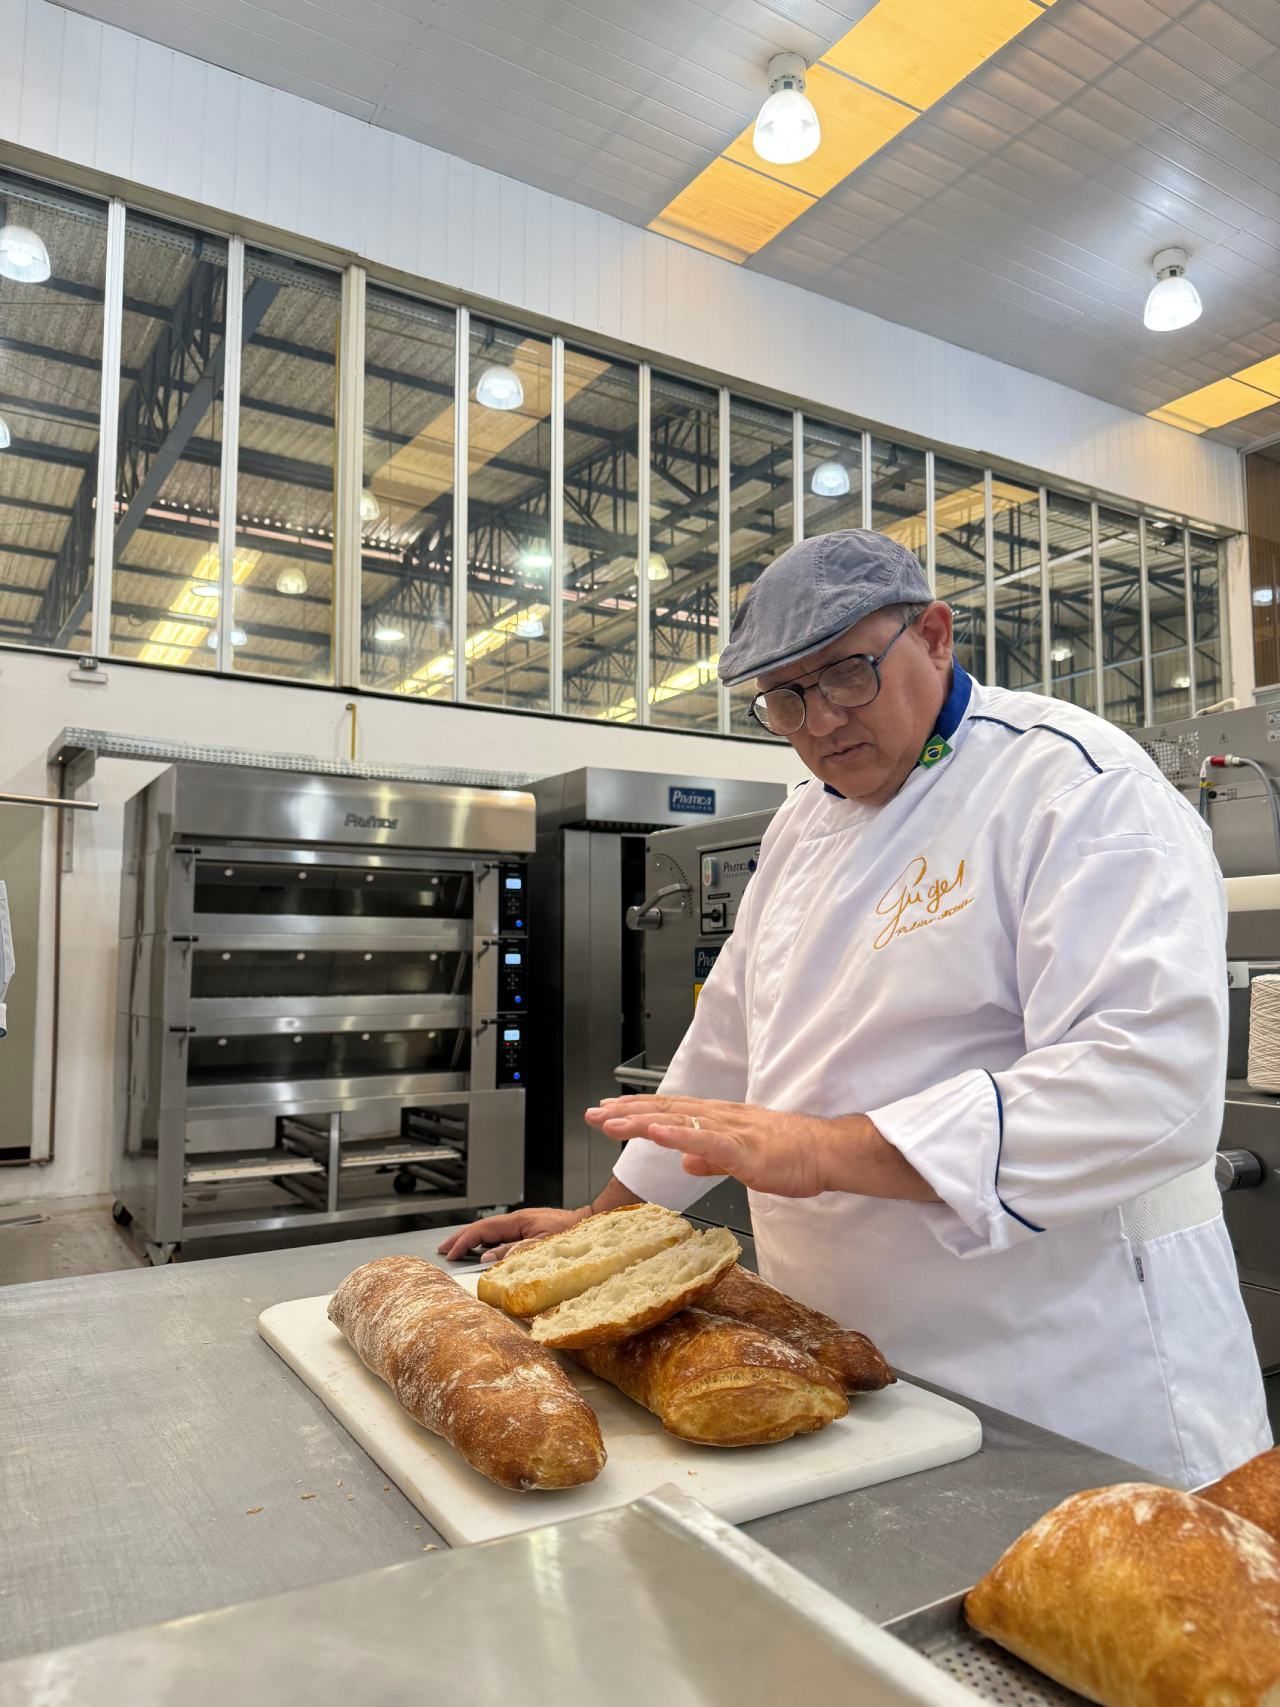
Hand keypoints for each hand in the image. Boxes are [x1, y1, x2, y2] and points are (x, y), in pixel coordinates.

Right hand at [437, 1206, 587, 1263]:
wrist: (594, 1227)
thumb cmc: (574, 1237)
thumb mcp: (541, 1247)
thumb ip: (512, 1252)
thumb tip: (486, 1258)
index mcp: (519, 1221)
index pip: (482, 1229)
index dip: (463, 1241)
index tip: (450, 1253)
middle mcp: (520, 1221)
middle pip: (482, 1227)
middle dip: (461, 1238)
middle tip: (443, 1249)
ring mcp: (525, 1225)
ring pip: (491, 1232)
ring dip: (473, 1241)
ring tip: (457, 1251)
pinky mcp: (531, 1231)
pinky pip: (502, 1236)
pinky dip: (487, 1243)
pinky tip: (483, 1252)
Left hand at [585, 1095, 835, 1197]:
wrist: (827, 1152)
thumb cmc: (792, 1155)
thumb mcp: (741, 1158)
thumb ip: (710, 1158)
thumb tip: (683, 1160)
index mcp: (719, 1120)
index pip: (669, 1111)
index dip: (635, 1110)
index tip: (607, 1111)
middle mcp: (719, 1117)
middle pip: (664, 1110)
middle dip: (625, 1111)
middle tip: (591, 1114)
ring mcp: (730, 1130)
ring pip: (677, 1121)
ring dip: (640, 1119)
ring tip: (610, 1121)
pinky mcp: (744, 1148)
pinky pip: (705, 1140)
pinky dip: (677, 1134)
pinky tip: (655, 1132)